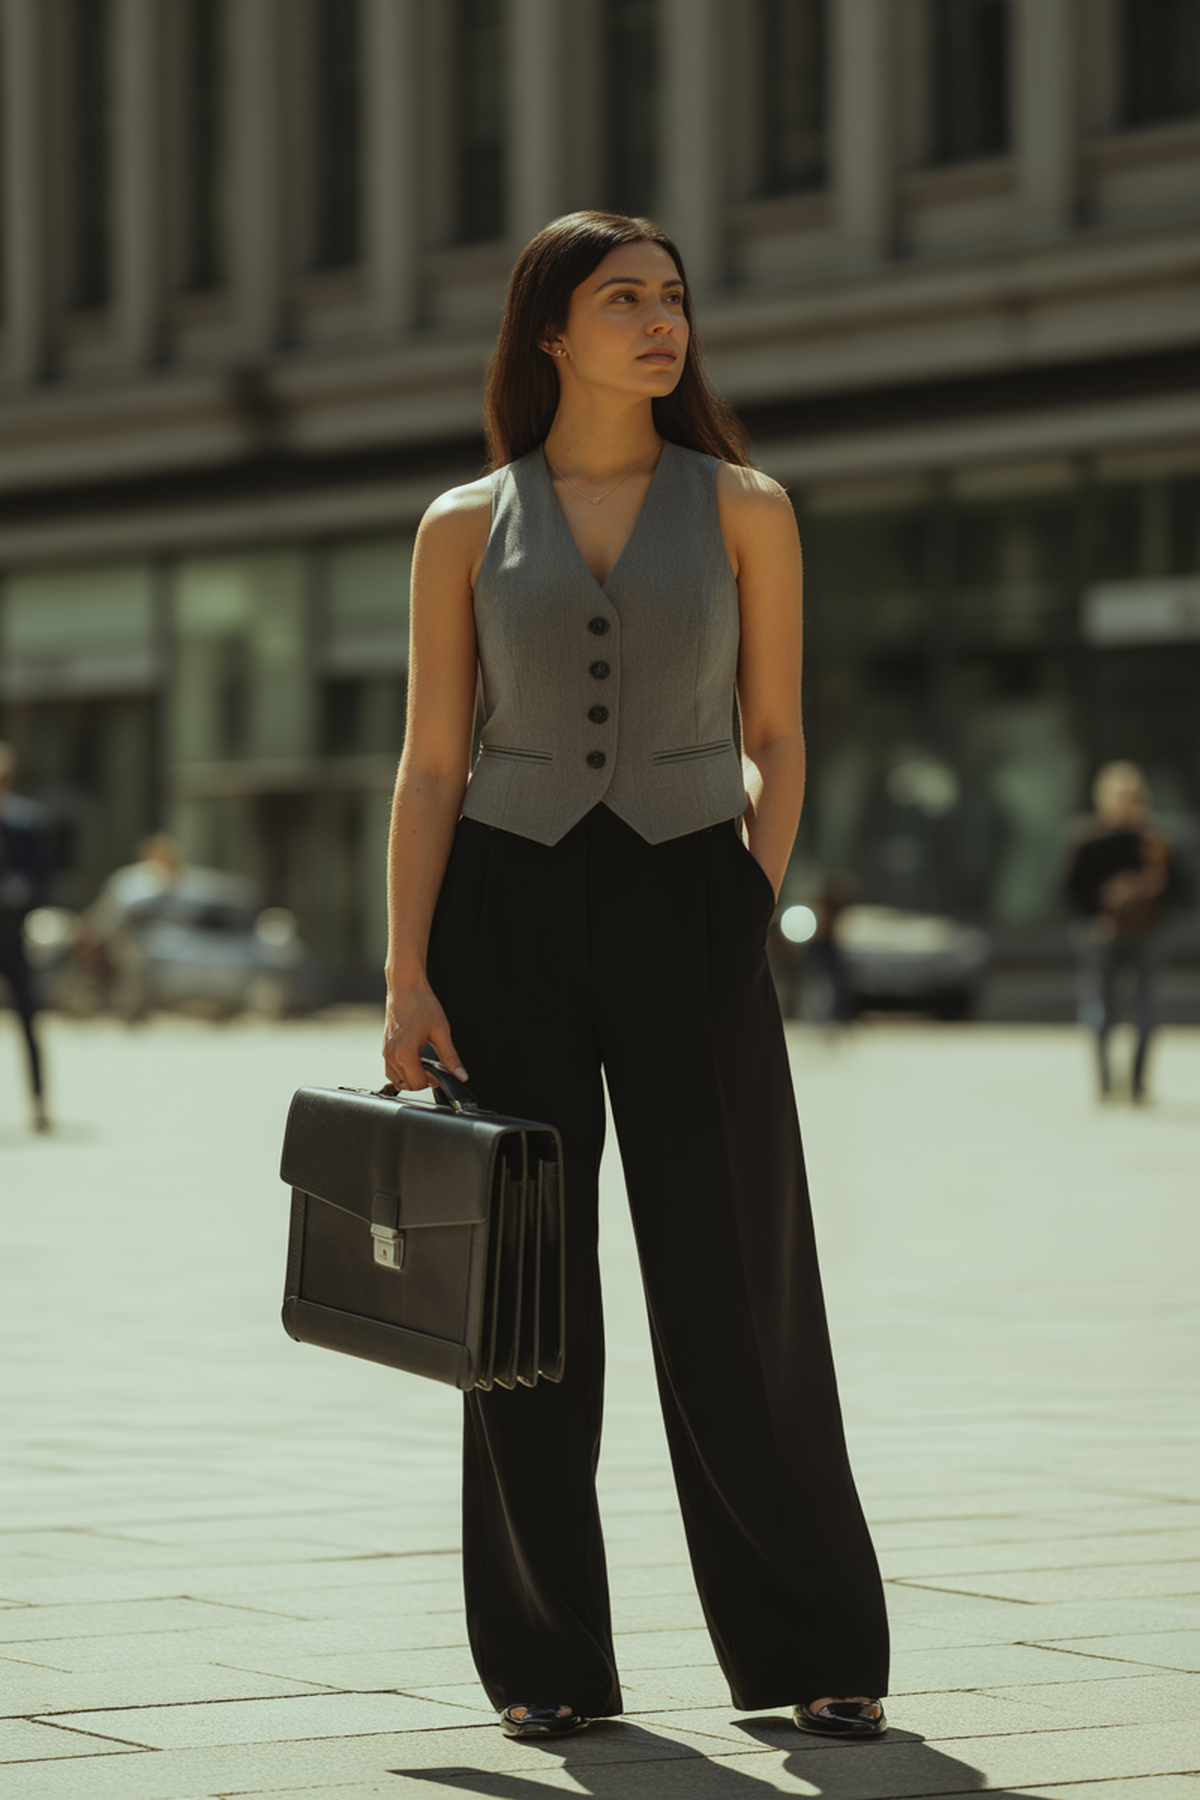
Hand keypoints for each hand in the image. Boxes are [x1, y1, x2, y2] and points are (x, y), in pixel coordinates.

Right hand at [382, 978, 467, 1092]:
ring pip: (397, 1080)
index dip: (433, 1082)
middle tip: (436, 1069)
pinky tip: (416, 1060)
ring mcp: (385, 1052)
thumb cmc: (422, 1005)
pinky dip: (404, 1071)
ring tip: (426, 1065)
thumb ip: (451, 1057)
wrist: (405, 988)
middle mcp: (391, 1055)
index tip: (442, 1074)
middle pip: (407, 1085)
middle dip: (423, 1081)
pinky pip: (392, 1070)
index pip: (418, 1083)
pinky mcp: (385, 1048)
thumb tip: (461, 1075)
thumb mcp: (441, 1032)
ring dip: (412, 1078)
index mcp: (404, 1053)